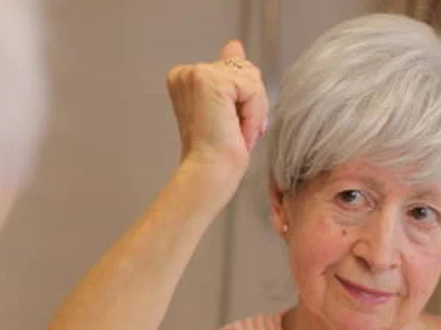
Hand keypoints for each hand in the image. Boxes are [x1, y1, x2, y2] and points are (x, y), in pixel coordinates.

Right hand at [168, 40, 269, 175]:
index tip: (229, 125)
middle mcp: (187, 72)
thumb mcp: (227, 107)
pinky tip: (237, 131)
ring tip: (236, 133)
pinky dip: (253, 114)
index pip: (234, 70)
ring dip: (254, 111)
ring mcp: (197, 74)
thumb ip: (230, 74)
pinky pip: (252, 89)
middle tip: (235, 132)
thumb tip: (234, 45)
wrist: (208, 173)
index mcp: (186, 77)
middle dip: (251, 104)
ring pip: (251, 79)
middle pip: (245, 70)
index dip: (242, 100)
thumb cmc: (215, 152)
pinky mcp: (212, 81)